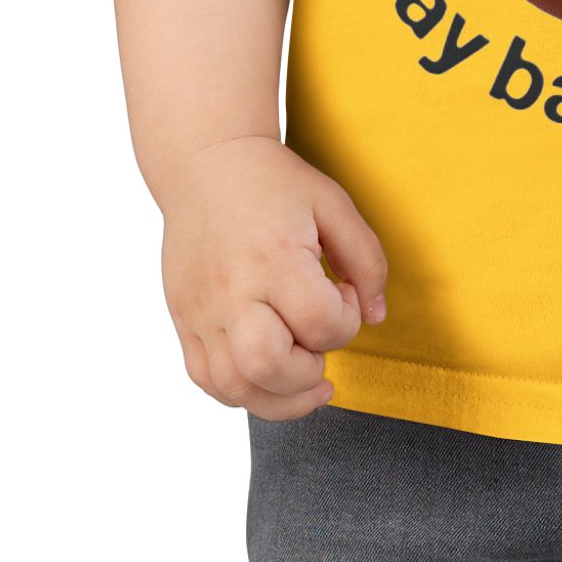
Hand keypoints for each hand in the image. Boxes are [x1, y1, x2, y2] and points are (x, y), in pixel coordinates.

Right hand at [158, 135, 389, 421]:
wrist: (205, 165)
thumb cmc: (273, 183)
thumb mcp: (333, 204)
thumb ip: (366, 259)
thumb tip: (376, 317)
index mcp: (274, 256)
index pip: (319, 322)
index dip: (346, 321)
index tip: (343, 295)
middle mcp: (232, 290)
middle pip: (268, 365)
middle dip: (309, 371)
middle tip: (321, 342)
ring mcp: (202, 310)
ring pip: (235, 387)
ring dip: (279, 397)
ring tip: (305, 377)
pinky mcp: (185, 321)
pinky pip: (208, 380)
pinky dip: (243, 392)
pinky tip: (270, 376)